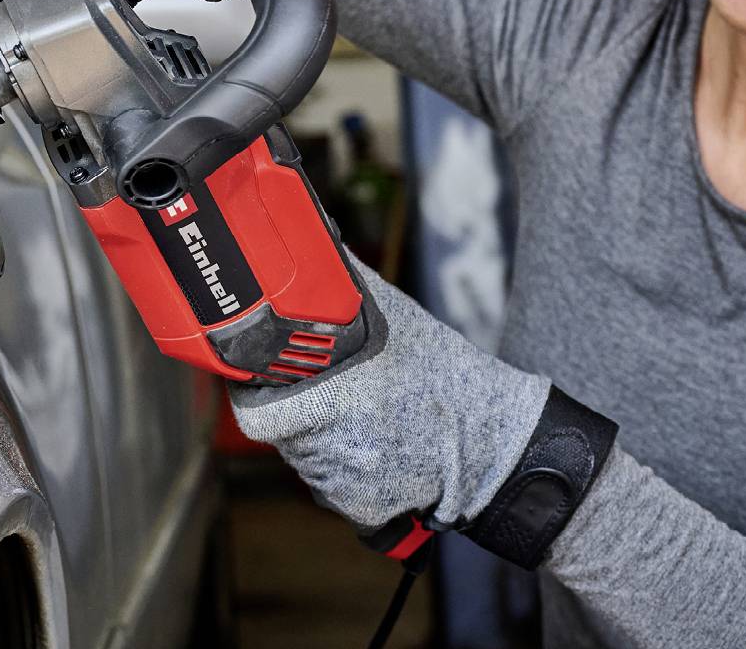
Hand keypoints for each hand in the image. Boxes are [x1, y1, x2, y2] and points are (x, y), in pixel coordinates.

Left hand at [230, 257, 548, 532]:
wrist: (490, 441)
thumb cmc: (440, 374)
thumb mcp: (392, 317)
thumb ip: (343, 284)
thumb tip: (310, 238)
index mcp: (331, 398)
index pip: (257, 410)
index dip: (255, 393)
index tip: (260, 378)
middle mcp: (332, 446)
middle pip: (279, 432)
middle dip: (290, 410)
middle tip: (321, 391)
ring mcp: (345, 482)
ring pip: (303, 459)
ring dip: (315, 439)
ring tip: (357, 416)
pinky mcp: (359, 508)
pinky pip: (329, 488)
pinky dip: (341, 470)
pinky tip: (371, 447)